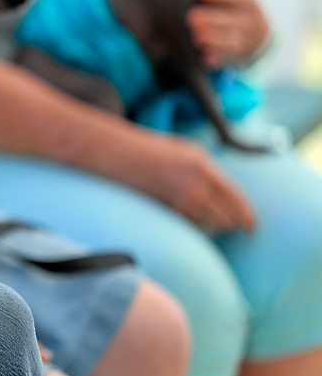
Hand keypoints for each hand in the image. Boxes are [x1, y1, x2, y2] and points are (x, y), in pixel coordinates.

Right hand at [129, 131, 254, 231]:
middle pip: (225, 216)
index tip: (252, 225)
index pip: (235, 197)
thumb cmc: (156, 149)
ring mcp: (180, 198)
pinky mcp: (167, 208)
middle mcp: (195, 184)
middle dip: (232, 223)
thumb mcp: (190, 150)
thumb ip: (210, 169)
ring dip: (215, 226)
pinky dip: (197, 225)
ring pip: (209, 224)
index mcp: (204, 166)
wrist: (124, 155)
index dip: (247, 215)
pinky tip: (197, 221)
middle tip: (236, 226)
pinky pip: (191, 225)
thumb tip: (226, 189)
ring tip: (216, 224)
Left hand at [186, 0, 270, 66]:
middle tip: (193, 17)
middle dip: (213, 19)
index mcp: (247, 2)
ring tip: (198, 37)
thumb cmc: (237, 10)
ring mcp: (245, 39)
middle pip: (234, 20)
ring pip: (232, 40)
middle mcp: (249, 20)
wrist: (258, 35)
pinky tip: (207, 57)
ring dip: (215, 39)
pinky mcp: (237, 54)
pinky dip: (218, 57)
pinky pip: (228, 57)